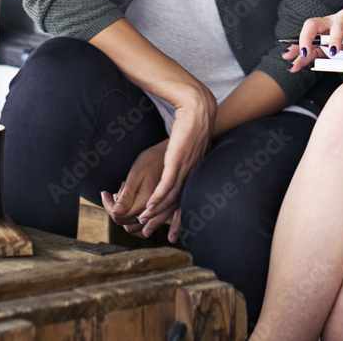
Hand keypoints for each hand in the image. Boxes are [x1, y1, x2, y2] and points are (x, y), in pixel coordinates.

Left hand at [101, 140, 168, 230]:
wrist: (168, 154)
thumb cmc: (151, 161)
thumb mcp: (135, 175)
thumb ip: (127, 195)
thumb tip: (116, 212)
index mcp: (147, 202)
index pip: (121, 216)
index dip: (109, 206)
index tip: (105, 192)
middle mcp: (155, 211)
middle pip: (128, 223)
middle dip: (116, 210)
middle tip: (114, 191)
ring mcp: (160, 212)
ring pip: (136, 227)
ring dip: (125, 215)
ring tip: (123, 195)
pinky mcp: (163, 211)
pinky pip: (147, 225)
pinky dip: (135, 221)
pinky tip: (129, 206)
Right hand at [135, 98, 213, 236]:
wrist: (198, 108)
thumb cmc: (194, 123)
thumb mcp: (191, 145)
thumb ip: (187, 156)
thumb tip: (181, 160)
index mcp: (195, 172)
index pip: (186, 201)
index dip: (179, 219)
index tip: (172, 234)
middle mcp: (192, 174)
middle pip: (177, 203)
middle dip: (163, 220)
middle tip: (148, 232)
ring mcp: (185, 168)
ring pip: (170, 196)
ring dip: (157, 211)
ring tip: (144, 221)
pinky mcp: (176, 160)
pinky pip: (166, 183)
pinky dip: (157, 196)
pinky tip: (150, 206)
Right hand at [282, 9, 342, 71]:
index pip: (337, 26)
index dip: (334, 38)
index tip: (333, 52)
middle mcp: (332, 23)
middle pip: (313, 26)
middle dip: (306, 38)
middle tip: (304, 51)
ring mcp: (326, 34)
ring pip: (308, 39)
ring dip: (298, 49)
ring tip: (289, 58)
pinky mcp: (324, 45)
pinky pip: (311, 51)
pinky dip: (302, 58)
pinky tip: (295, 65)